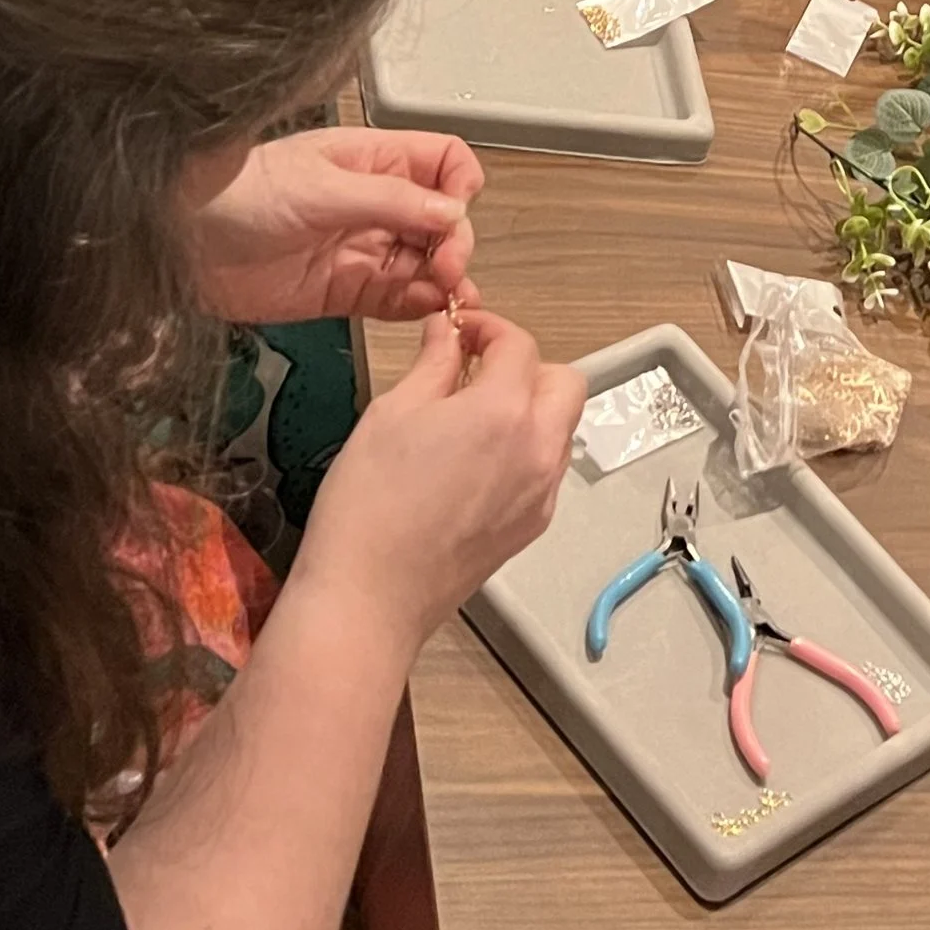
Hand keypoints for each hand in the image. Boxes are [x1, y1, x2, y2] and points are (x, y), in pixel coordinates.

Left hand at [187, 128, 484, 322]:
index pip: (442, 162)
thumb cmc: (235, 194)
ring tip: (450, 298)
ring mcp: (360, 248)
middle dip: (454, 242)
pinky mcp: (343, 291)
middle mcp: (373, 203)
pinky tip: (430, 311)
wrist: (178, 244)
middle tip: (448, 267)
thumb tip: (451, 212)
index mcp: (372, 160)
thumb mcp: (321, 186)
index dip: (459, 186)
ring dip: (444, 279)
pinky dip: (420, 306)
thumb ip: (390, 201)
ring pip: (424, 262)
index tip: (454, 215)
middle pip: (442, 219)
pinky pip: (396, 298)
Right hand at [292, 307, 583, 654]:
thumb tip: (448, 334)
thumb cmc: (369, 510)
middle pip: (561, 382)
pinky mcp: (531, 528)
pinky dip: (524, 452)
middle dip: (525, 367)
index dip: (488, 329)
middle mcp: (537, 450)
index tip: (461, 334)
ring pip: (560, 427)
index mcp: (504, 411)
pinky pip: (544, 470)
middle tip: (476, 372)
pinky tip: (474, 464)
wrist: (368, 600)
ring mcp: (540, 494)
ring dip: (530, 409)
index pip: (518, 344)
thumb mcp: (391, 414)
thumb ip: (433, 364)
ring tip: (472, 419)